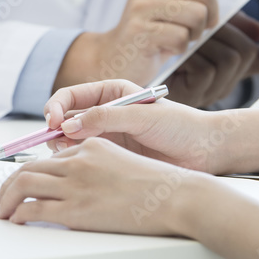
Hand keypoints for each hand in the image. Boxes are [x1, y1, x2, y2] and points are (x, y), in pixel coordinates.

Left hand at [0, 137, 209, 235]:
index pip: (50, 158)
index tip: (22, 183)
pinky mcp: (76, 209)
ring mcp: (76, 184)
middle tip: (1, 196)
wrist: (177, 197)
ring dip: (6, 198)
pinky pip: (34, 208)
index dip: (30, 172)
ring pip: (24, 184)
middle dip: (9, 183)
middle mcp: (79, 161)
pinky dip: (18, 213)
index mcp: (91, 145)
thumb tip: (82, 181)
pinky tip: (15, 219)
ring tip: (2, 210)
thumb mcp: (124, 162)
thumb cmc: (160, 187)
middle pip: (28, 168)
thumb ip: (99, 166)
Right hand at [42, 79, 226, 173]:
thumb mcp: (142, 116)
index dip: (56, 108)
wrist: (206, 151)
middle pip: (66, 118)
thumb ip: (105, 118)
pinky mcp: (113, 155)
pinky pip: (86, 156)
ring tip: (68, 155)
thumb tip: (69, 126)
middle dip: (55, 130)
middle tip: (56, 144)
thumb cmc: (181, 126)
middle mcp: (104, 113)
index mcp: (111, 93)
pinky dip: (77, 160)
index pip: (70, 96)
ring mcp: (108, 135)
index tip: (52, 123)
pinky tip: (81, 166)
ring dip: (63, 146)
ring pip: (71, 139)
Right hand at [53, 0, 248, 90]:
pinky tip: (167, 47)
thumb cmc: (151, 28)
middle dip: (212, 14)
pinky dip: (182, 47)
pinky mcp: (139, 29)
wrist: (116, 56)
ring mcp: (141, 5)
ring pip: (197, 15)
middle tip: (198, 27)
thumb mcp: (174, 1)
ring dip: (196, 33)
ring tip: (180, 36)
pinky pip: (182, 37)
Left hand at [165, 12, 258, 106]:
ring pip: (230, 58)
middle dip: (227, 28)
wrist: (129, 61)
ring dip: (208, 40)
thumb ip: (221, 16)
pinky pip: (207, 70)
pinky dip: (193, 55)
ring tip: (187, 37)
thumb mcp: (194, 22)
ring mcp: (211, 90)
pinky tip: (178, 52)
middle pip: (248, 51)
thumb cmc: (161, 39)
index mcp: (230, 63)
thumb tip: (242, 4)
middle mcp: (225, 79)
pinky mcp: (194, 95)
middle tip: (205, 20)